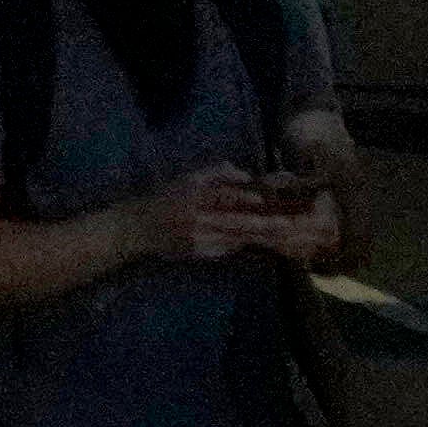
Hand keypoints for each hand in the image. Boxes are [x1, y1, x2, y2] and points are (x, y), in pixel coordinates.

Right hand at [152, 162, 307, 268]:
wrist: (142, 228)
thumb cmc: (168, 198)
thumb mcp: (189, 179)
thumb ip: (217, 172)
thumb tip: (246, 175)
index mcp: (196, 196)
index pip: (224, 196)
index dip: (244, 197)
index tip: (264, 201)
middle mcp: (198, 218)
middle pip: (236, 222)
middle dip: (262, 224)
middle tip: (285, 224)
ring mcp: (199, 239)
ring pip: (235, 238)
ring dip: (259, 237)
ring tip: (280, 235)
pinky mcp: (199, 254)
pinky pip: (226, 249)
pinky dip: (243, 245)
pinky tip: (260, 244)